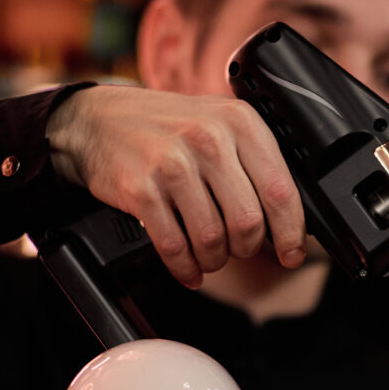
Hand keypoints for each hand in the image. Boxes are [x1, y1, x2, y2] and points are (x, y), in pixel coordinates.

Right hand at [45, 86, 308, 284]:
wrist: (97, 121)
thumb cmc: (165, 129)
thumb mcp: (218, 125)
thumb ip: (253, 164)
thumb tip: (288, 221)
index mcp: (239, 122)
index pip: (281, 190)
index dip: (291, 233)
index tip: (290, 253)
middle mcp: (208, 139)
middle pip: (248, 222)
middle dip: (246, 248)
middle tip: (237, 249)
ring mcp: (173, 164)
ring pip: (212, 240)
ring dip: (214, 260)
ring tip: (209, 256)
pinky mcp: (141, 190)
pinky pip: (174, 247)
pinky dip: (185, 268)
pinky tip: (188, 269)